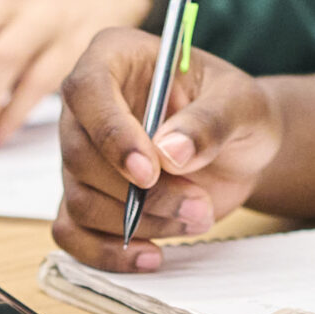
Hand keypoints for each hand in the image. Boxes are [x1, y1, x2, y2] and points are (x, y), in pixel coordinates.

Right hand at [53, 28, 284, 271]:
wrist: (241, 148)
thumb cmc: (238, 110)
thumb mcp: (242, 103)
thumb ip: (211, 120)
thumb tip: (170, 152)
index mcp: (116, 57)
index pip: (87, 88)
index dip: (111, 133)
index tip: (149, 171)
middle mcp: (88, 105)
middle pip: (79, 155)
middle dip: (143, 193)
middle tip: (198, 203)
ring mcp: (82, 154)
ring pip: (82, 199)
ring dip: (141, 222)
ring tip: (197, 216)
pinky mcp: (89, 196)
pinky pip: (72, 233)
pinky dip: (106, 253)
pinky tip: (152, 256)